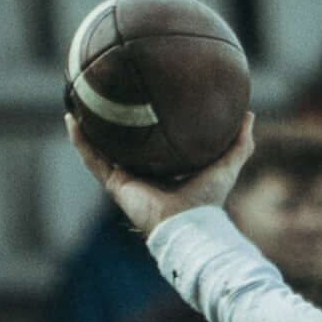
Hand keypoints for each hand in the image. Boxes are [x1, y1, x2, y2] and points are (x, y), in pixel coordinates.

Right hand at [73, 109, 252, 237]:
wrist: (189, 224)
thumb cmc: (209, 199)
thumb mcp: (228, 164)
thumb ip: (240, 142)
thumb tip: (250, 113)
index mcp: (167, 168)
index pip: (153, 143)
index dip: (146, 125)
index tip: (142, 100)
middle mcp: (144, 172)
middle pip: (123, 144)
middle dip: (113, 124)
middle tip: (104, 97)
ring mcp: (126, 178)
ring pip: (100, 149)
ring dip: (87, 128)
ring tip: (78, 102)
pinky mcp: (115, 183)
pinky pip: (92, 159)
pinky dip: (80, 140)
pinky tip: (71, 119)